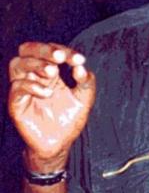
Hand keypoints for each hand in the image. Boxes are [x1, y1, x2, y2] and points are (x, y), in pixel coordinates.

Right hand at [8, 42, 95, 167]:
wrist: (60, 143)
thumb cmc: (70, 118)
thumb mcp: (85, 98)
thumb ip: (86, 82)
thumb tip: (81, 67)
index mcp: (51, 72)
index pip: (51, 51)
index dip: (65, 51)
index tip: (79, 59)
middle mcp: (34, 76)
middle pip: (27, 50)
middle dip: (44, 49)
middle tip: (60, 57)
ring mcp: (24, 89)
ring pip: (17, 64)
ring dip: (36, 64)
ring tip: (53, 72)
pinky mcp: (17, 104)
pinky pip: (17, 88)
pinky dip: (31, 85)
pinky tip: (48, 93)